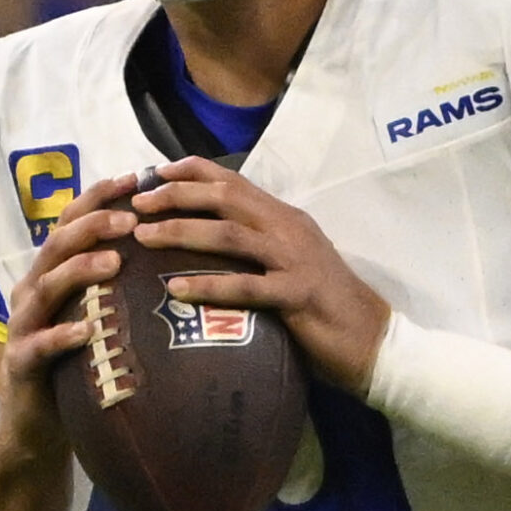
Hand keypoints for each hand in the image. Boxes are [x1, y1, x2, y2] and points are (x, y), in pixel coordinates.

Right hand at [0, 173, 148, 510]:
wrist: (36, 428)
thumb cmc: (78, 367)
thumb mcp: (101, 319)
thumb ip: (124, 288)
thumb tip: (185, 256)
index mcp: (53, 274)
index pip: (74, 222)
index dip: (100, 197)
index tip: (136, 177)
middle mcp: (33, 291)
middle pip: (57, 243)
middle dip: (93, 224)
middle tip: (131, 217)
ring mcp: (24, 325)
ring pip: (46, 287)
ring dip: (79, 270)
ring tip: (113, 262)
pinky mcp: (20, 364)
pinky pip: (39, 346)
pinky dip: (61, 336)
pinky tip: (87, 332)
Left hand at [139, 159, 391, 393]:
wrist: (373, 339)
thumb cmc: (323, 303)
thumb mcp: (290, 260)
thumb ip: (256, 242)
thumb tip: (205, 235)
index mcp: (284, 217)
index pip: (233, 180)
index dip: (191, 171)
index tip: (153, 172)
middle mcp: (288, 229)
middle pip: (225, 199)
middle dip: (176, 196)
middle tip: (137, 203)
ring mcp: (294, 260)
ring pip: (230, 235)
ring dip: (182, 232)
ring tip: (144, 237)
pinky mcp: (298, 295)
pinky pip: (247, 287)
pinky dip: (209, 285)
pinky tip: (176, 289)